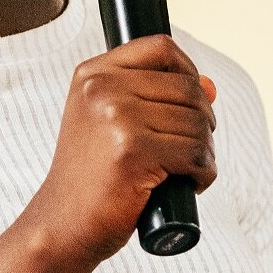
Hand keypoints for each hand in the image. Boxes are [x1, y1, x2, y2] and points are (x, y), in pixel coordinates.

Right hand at [20, 35, 217, 265]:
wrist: (62, 226)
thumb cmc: (91, 178)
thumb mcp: (111, 124)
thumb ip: (156, 97)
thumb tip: (210, 86)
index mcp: (93, 74)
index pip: (160, 47)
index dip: (188, 72)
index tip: (190, 104)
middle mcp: (102, 88)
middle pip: (188, 88)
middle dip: (203, 122)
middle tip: (190, 151)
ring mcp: (116, 118)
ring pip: (196, 123)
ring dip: (204, 152)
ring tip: (184, 171)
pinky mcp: (133, 152)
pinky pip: (195, 154)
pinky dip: (203, 173)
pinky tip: (186, 184)